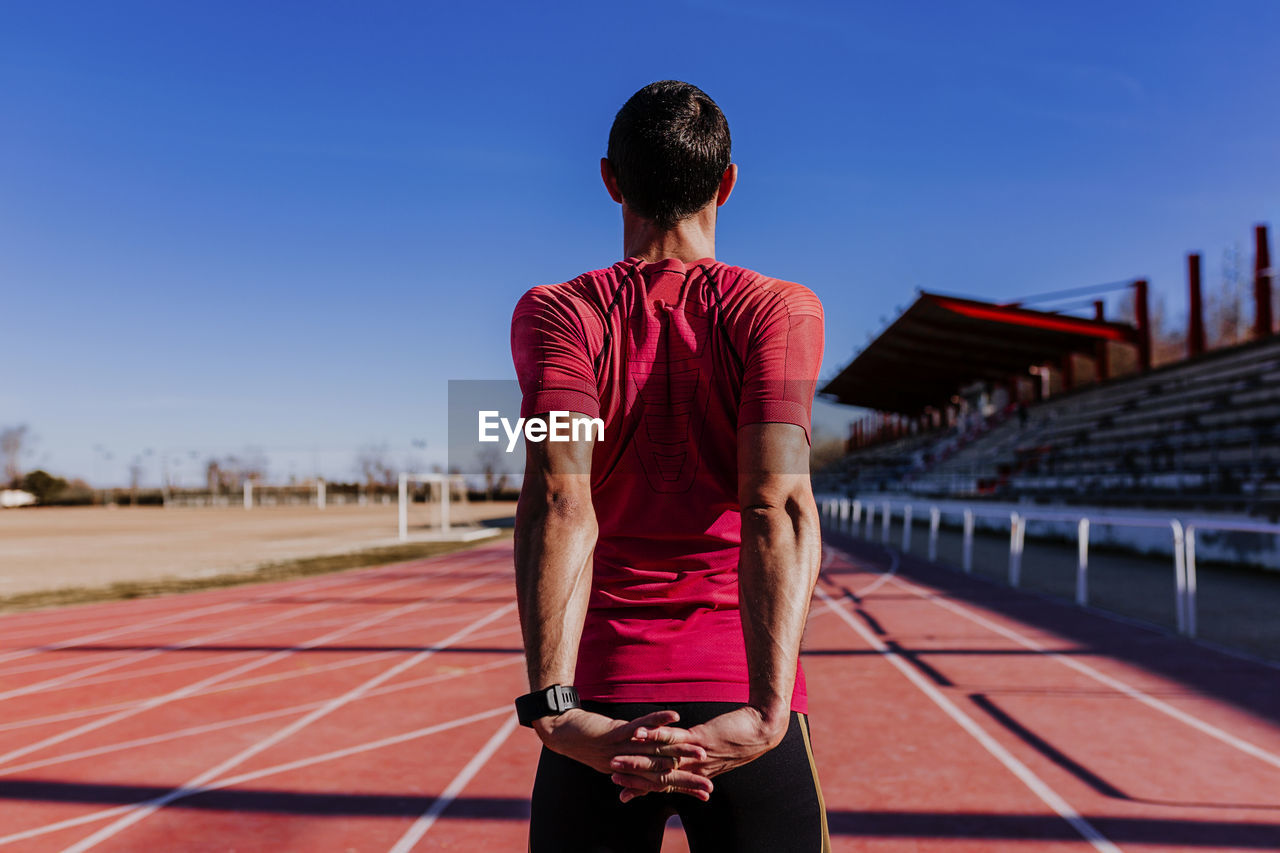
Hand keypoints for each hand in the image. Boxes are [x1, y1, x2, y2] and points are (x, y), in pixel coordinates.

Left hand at [535, 708, 711, 800]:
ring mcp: (621, 750)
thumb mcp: (615, 753)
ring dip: (679, 751)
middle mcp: (627, 765)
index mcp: (629, 772)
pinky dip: (658, 722)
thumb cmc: (591, 741)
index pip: (661, 783)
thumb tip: (653, 763)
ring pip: (654, 752)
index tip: (706, 793)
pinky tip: (675, 717)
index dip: (683, 787)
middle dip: (686, 777)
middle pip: (661, 773)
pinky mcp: (614, 733)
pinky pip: (639, 727)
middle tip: (709, 783)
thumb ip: (634, 760)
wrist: (562, 733)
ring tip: (700, 751)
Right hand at [610, 705, 787, 800]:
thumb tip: (683, 760)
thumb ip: (696, 757)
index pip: (663, 784)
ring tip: (615, 760)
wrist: (760, 732)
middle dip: (632, 777)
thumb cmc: (738, 739)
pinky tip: (638, 735)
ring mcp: (696, 754)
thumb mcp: (715, 753)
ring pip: (660, 760)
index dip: (641, 788)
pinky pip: (672, 738)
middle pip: (657, 776)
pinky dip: (654, 735)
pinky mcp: (701, 738)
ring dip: (636, 760)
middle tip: (610, 778)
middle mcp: (693, 768)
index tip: (621, 793)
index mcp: (695, 772)